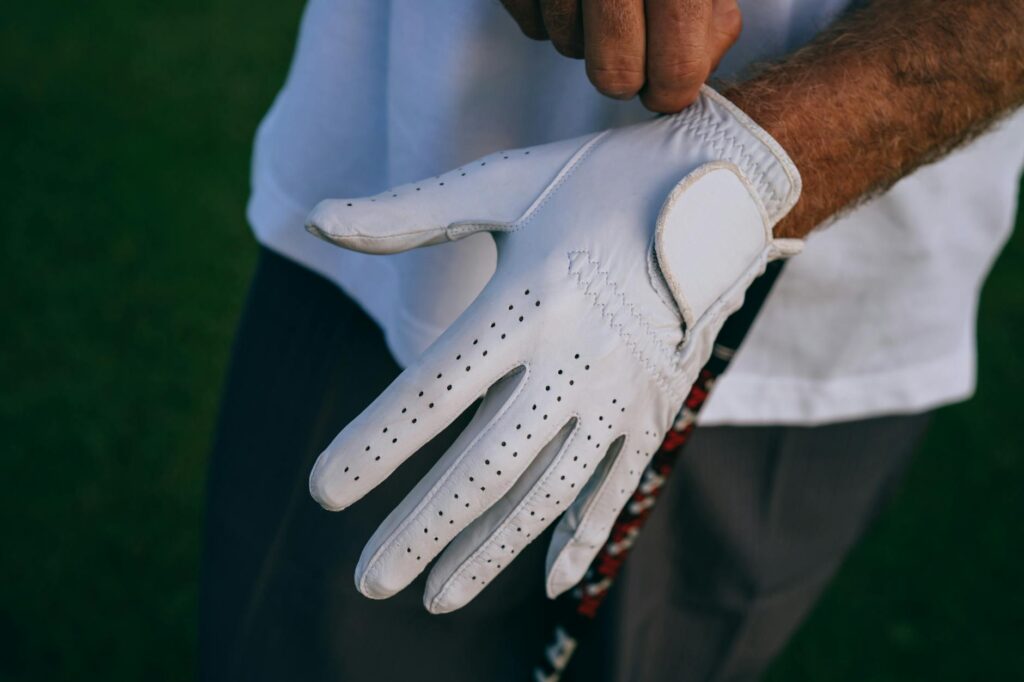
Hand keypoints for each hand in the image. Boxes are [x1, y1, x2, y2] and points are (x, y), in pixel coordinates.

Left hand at [305, 87, 800, 612]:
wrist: (726, 189)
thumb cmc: (600, 183)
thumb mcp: (507, 184)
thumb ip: (410, 213)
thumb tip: (316, 219)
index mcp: (529, 299)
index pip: (434, 390)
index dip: (377, 445)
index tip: (323, 493)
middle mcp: (576, 357)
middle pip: (486, 464)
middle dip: (423, 528)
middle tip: (369, 582)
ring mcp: (623, 392)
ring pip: (548, 492)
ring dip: (490, 550)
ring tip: (437, 598)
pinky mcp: (657, 410)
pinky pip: (615, 488)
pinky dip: (580, 538)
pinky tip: (543, 583)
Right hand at [500, 0, 742, 111]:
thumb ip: (710, 7)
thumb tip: (692, 66)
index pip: (675, 65)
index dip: (672, 90)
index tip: (669, 88)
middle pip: (614, 74)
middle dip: (628, 74)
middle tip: (636, 52)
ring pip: (569, 48)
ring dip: (587, 37)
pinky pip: (532, 24)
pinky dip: (550, 15)